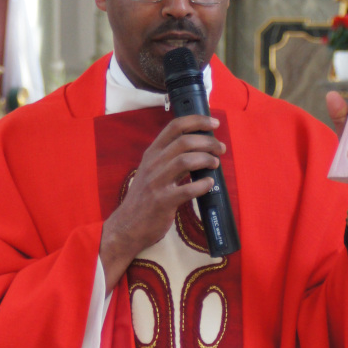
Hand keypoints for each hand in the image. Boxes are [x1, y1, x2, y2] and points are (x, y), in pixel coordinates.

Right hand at [100, 113, 224, 291]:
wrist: (127, 226)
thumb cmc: (145, 198)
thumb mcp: (153, 172)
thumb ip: (171, 159)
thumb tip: (200, 150)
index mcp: (152, 153)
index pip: (174, 126)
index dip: (197, 121)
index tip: (214, 124)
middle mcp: (153, 164)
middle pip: (184, 141)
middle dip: (208, 142)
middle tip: (220, 149)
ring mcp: (156, 182)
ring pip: (186, 160)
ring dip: (206, 159)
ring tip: (215, 164)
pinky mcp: (162, 201)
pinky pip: (187, 189)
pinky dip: (202, 185)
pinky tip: (209, 184)